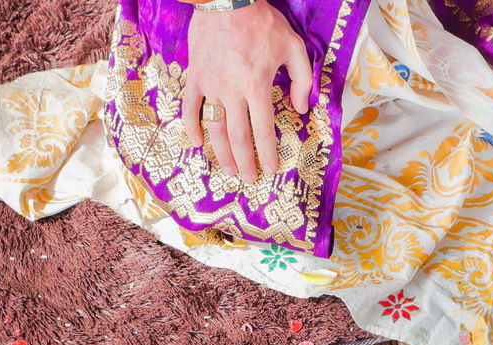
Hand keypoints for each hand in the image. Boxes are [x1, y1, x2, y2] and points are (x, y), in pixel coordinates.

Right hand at [184, 2, 313, 178]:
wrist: (226, 1)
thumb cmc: (262, 23)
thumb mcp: (294, 47)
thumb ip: (302, 80)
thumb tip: (302, 109)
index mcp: (257, 86)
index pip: (263, 129)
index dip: (267, 153)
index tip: (271, 170)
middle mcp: (233, 91)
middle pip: (238, 136)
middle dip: (245, 161)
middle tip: (249, 179)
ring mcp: (210, 86)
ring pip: (215, 127)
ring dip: (221, 152)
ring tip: (229, 170)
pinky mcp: (195, 77)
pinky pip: (189, 107)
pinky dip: (191, 127)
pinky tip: (197, 143)